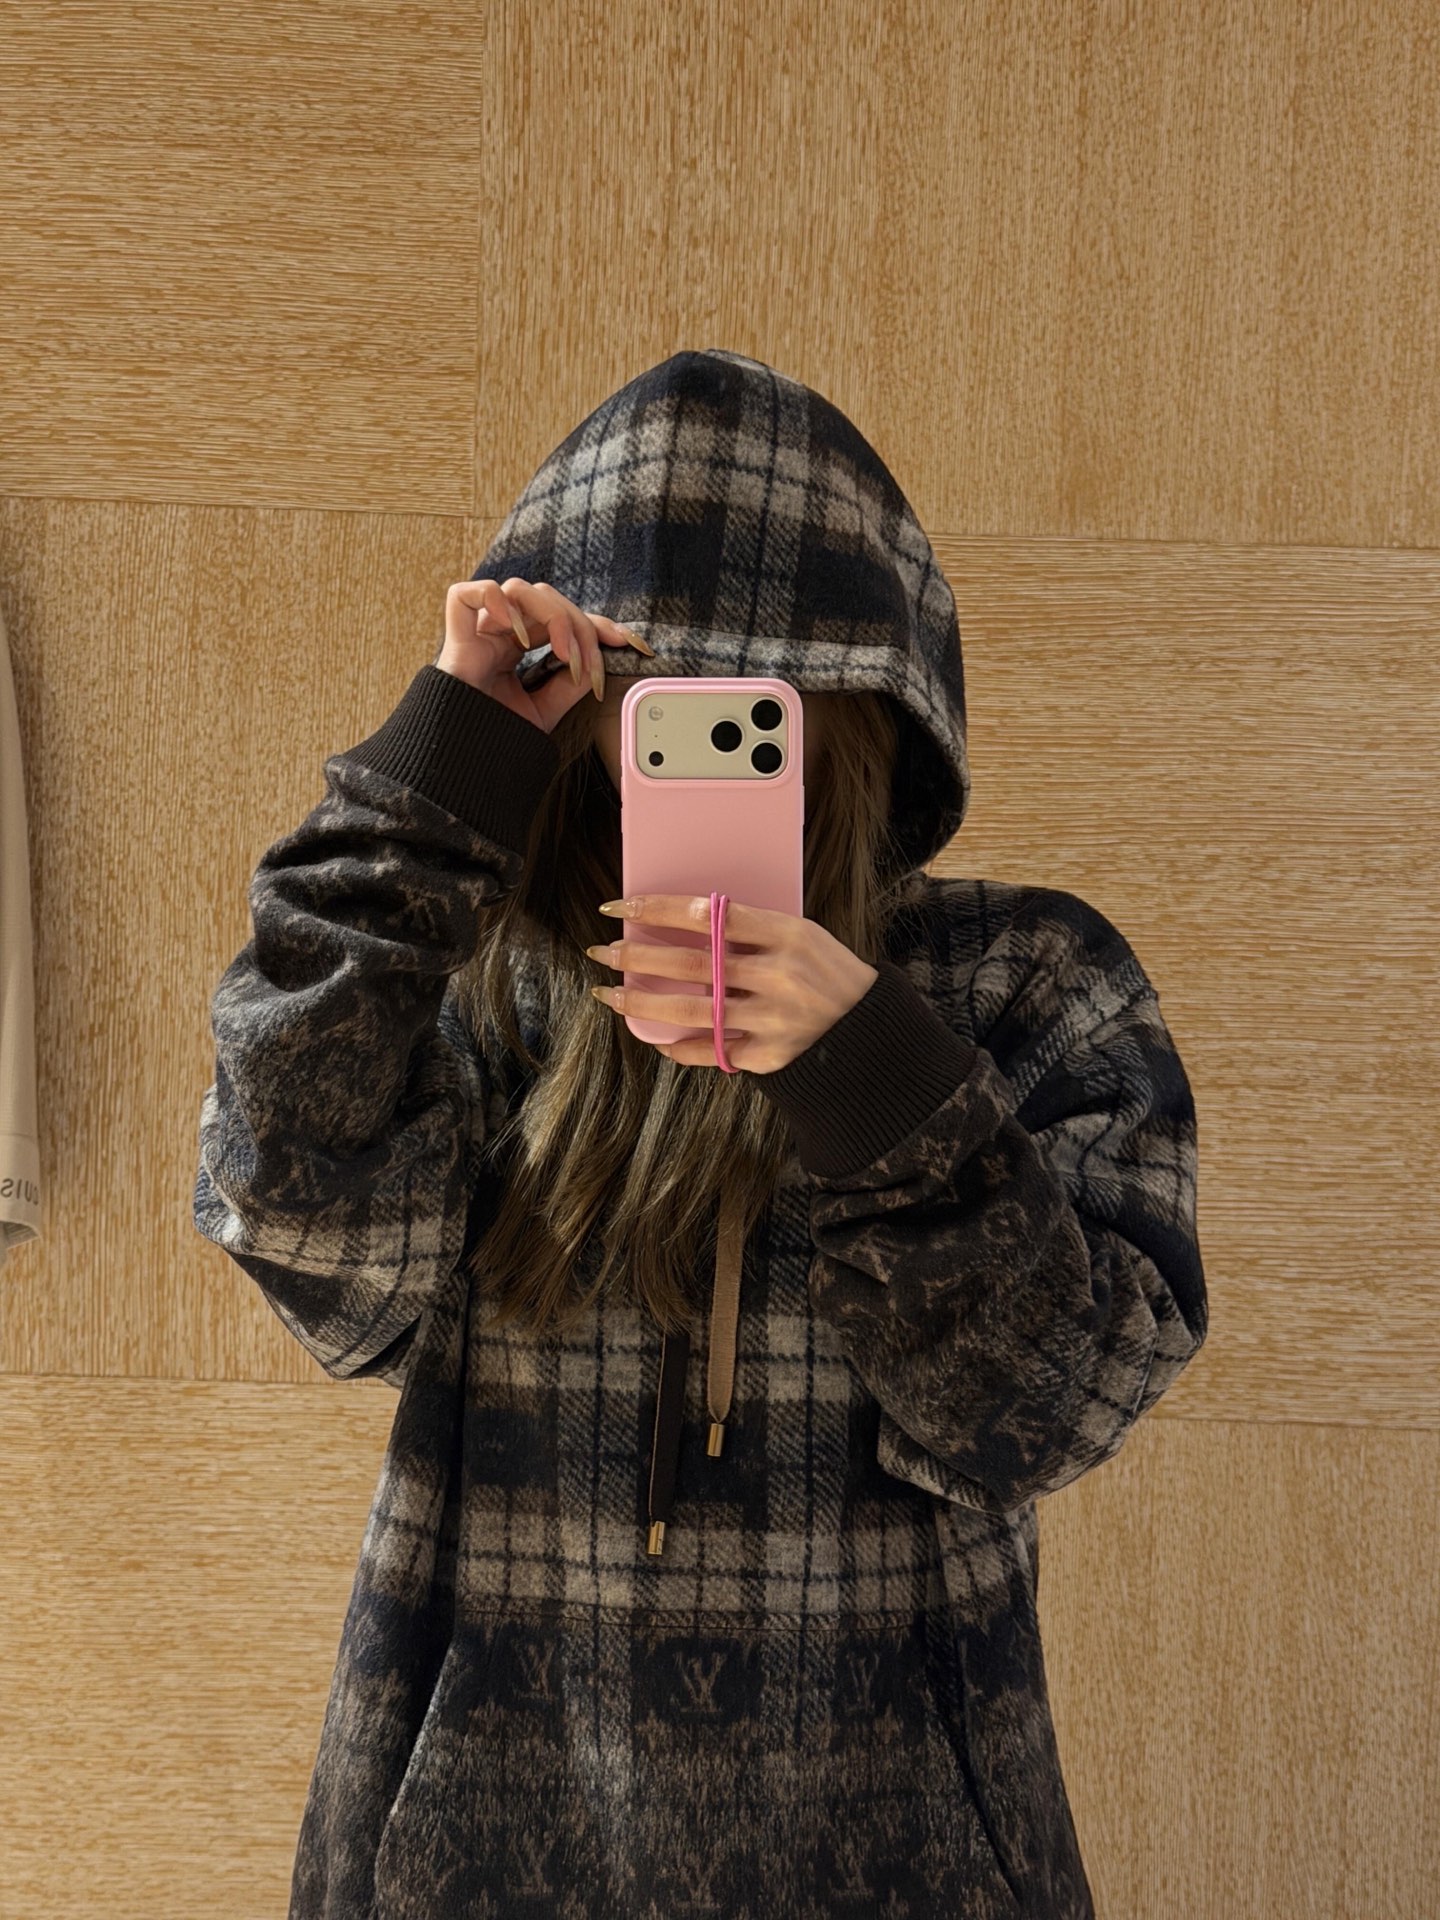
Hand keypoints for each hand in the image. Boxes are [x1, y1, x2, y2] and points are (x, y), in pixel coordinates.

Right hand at [436, 577, 653, 734]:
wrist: (464, 762)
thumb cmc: (497, 737)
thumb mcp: (547, 710)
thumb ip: (570, 684)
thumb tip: (598, 662)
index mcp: (521, 646)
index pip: (564, 617)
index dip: (598, 624)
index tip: (630, 643)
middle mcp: (501, 633)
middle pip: (548, 599)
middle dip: (580, 627)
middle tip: (588, 668)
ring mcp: (479, 631)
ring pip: (519, 588)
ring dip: (553, 616)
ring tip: (564, 655)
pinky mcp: (456, 636)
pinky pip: (467, 593)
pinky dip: (495, 600)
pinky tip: (519, 635)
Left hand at [584, 893, 879, 1072]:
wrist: (869, 1030)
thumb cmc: (827, 972)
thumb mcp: (803, 935)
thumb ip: (750, 930)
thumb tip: (682, 920)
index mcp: (788, 934)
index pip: (709, 914)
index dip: (658, 910)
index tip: (619, 906)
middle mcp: (779, 976)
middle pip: (692, 965)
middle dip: (636, 957)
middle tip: (600, 951)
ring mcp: (773, 1020)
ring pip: (692, 1011)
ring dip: (642, 1003)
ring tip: (608, 993)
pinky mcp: (770, 1056)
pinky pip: (712, 1051)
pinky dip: (680, 1045)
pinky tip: (655, 1037)